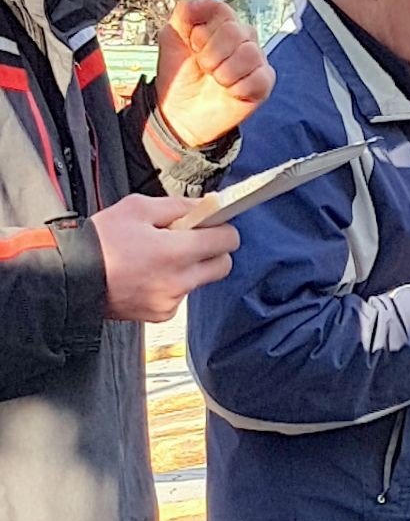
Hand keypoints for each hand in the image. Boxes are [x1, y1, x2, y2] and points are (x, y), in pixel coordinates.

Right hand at [90, 195, 239, 321]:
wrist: (72, 277)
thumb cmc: (100, 240)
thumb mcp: (138, 208)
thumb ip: (179, 206)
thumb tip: (208, 205)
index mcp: (175, 252)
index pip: (227, 241)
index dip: (223, 228)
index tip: (214, 223)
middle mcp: (178, 281)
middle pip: (223, 265)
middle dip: (214, 250)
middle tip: (191, 239)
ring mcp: (171, 301)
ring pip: (199, 280)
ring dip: (190, 267)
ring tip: (158, 256)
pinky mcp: (161, 315)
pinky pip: (180, 296)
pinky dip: (172, 284)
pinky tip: (148, 274)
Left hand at [155, 0, 272, 147]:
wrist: (180, 112)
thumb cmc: (179, 76)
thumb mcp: (172, 37)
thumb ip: (185, 13)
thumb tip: (202, 1)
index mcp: (221, 24)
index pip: (222, 10)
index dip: (204, 31)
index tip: (194, 46)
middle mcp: (241, 38)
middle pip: (235, 31)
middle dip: (211, 54)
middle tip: (205, 67)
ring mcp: (255, 59)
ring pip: (249, 53)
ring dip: (224, 72)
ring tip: (217, 80)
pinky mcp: (264, 82)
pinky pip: (259, 78)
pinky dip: (238, 88)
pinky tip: (229, 91)